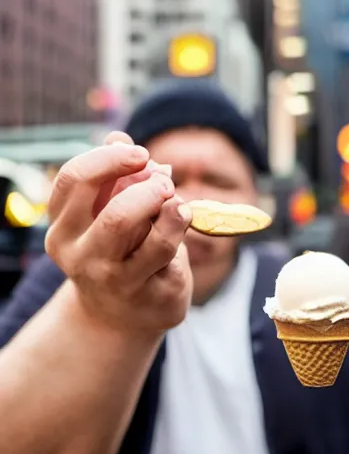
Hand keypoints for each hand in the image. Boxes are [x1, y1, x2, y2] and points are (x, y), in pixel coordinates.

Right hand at [45, 132, 192, 333]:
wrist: (119, 316)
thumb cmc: (116, 251)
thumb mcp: (106, 214)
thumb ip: (113, 176)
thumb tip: (118, 137)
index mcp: (63, 229)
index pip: (75, 180)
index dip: (110, 158)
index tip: (140, 154)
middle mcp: (81, 258)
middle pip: (117, 215)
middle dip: (151, 190)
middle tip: (166, 182)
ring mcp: (115, 282)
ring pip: (155, 241)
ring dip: (173, 212)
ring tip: (179, 205)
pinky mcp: (148, 296)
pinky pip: (173, 255)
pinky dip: (181, 230)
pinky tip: (181, 226)